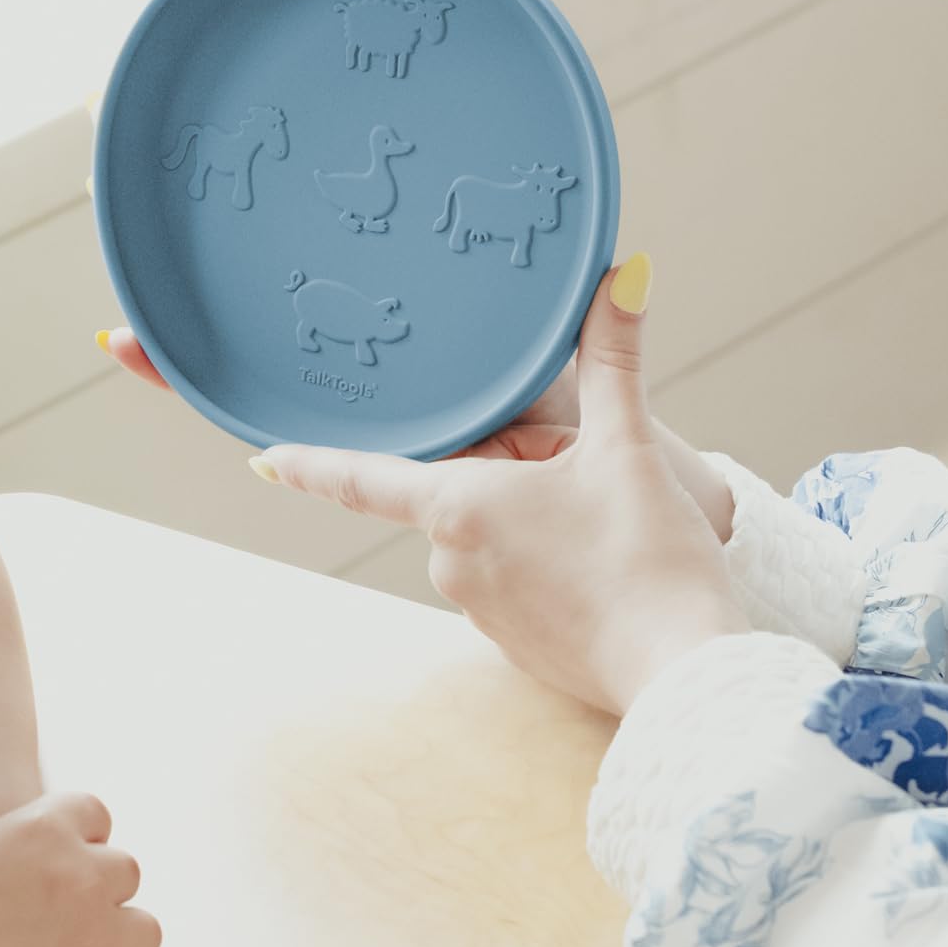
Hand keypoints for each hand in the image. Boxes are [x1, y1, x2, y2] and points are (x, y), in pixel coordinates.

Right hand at [0, 793, 159, 946]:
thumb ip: (17, 837)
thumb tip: (43, 838)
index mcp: (45, 828)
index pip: (97, 814)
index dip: (85, 841)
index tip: (70, 864)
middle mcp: (79, 872)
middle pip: (127, 871)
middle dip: (104, 894)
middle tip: (74, 920)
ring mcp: (93, 933)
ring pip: (147, 929)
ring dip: (122, 942)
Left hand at [121, 260, 747, 713]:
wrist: (686, 672)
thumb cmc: (652, 559)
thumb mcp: (631, 446)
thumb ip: (616, 358)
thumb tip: (624, 274)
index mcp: (460, 507)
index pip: (364, 479)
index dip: (311, 465)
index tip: (261, 461)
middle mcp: (452, 563)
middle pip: (459, 495)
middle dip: (509, 475)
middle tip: (582, 477)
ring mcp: (481, 612)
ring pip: (491, 540)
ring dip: (532, 524)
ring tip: (605, 530)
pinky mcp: (515, 649)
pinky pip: (516, 586)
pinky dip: (549, 569)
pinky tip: (602, 570)